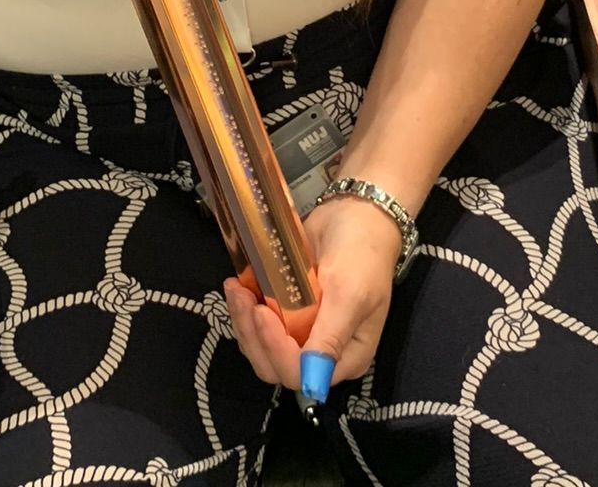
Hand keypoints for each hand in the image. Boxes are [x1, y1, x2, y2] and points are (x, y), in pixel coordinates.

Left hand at [222, 197, 401, 392]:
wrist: (356, 213)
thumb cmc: (361, 255)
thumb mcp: (350, 295)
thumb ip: (330, 338)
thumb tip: (312, 383)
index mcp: (346, 357)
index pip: (301, 375)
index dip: (276, 351)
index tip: (261, 313)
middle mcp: (322, 352)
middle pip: (275, 366)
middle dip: (254, 337)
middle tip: (243, 298)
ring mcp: (302, 332)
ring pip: (260, 347)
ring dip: (243, 322)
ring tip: (235, 289)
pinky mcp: (286, 312)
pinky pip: (257, 325)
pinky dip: (244, 310)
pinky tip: (238, 286)